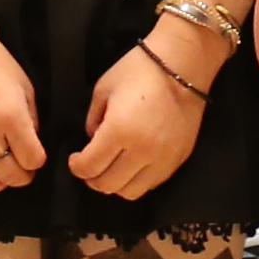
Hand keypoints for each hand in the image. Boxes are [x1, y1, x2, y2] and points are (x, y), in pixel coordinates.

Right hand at [0, 28, 47, 191]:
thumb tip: (32, 144)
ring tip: (0, 169)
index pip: (32, 160)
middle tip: (22, 165)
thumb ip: (31, 119)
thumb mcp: (24, 86)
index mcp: (11, 118)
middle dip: (22, 175)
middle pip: (10, 176)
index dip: (37, 160)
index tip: (34, 153)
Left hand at [70, 43, 215, 198]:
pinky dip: (137, 180)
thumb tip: (93, 143)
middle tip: (90, 165)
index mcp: (119, 131)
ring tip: (112, 168)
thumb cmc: (139, 70)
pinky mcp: (178, 160)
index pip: (89, 167)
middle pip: (108, 185)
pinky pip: (152, 184)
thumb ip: (93, 120)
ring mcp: (162, 159)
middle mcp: (142, 151)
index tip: (75, 159)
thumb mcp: (103, 90)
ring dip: (116, 184)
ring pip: (131, 192)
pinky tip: (133, 164)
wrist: (183, 67)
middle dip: (92, 178)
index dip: (76, 167)